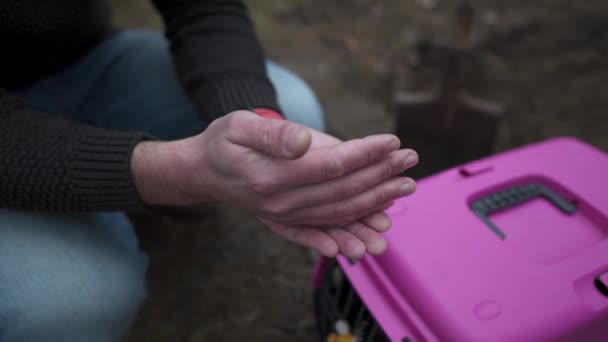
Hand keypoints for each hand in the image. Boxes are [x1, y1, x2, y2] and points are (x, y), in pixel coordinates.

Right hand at [131, 110, 417, 257]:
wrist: (204, 173)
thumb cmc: (223, 142)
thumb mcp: (238, 126)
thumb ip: (271, 135)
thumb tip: (303, 141)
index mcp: (272, 176)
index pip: (332, 166)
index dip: (365, 153)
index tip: (392, 141)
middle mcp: (282, 202)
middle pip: (343, 192)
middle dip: (381, 175)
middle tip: (410, 161)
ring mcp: (286, 215)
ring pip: (339, 213)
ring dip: (375, 203)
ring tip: (405, 189)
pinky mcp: (288, 221)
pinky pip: (325, 228)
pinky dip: (352, 229)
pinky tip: (373, 228)